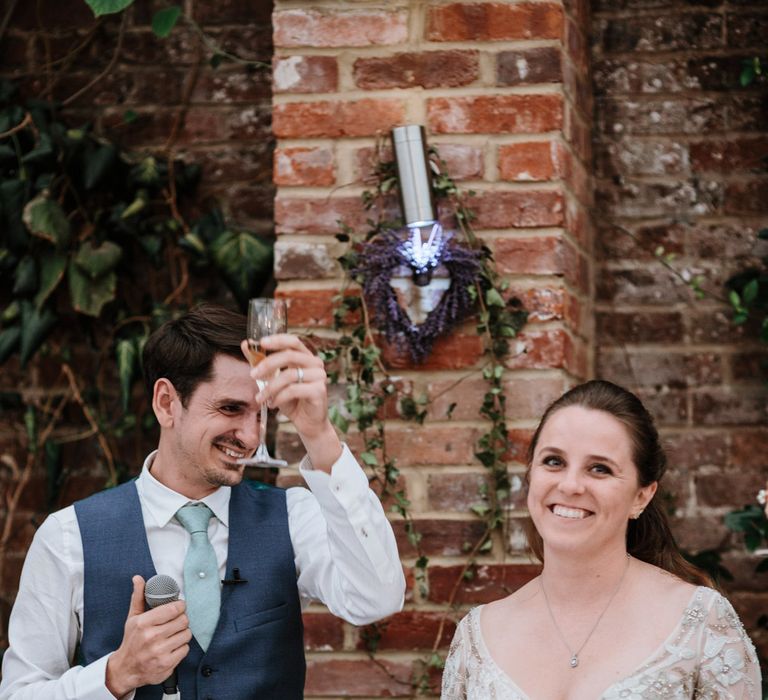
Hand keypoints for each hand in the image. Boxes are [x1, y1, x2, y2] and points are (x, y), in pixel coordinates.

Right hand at [105, 576, 191, 697]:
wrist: (125, 670)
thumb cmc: (132, 641)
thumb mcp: (133, 618)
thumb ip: (138, 597)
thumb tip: (138, 578)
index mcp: (143, 623)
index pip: (173, 608)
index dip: (180, 605)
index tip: (179, 606)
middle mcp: (152, 637)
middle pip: (183, 620)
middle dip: (182, 619)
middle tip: (176, 621)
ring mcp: (159, 652)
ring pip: (186, 634)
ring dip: (183, 633)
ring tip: (174, 633)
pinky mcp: (166, 665)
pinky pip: (185, 649)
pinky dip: (181, 647)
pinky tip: (172, 646)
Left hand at [241, 334, 341, 471]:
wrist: (306, 423)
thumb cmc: (291, 400)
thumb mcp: (273, 380)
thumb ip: (261, 362)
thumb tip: (246, 344)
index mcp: (306, 357)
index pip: (293, 341)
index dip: (278, 340)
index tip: (261, 342)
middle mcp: (315, 363)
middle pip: (289, 356)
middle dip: (267, 364)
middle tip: (253, 375)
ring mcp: (320, 376)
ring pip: (289, 374)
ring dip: (270, 387)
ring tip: (260, 398)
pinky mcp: (320, 390)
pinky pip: (294, 390)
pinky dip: (279, 397)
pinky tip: (273, 404)